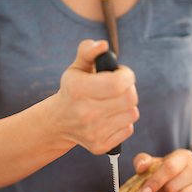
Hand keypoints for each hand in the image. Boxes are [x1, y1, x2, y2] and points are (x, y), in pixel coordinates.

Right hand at [51, 39, 138, 154]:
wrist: (59, 123)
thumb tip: (102, 45)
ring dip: (128, 106)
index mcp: (78, 90)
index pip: (119, 83)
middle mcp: (85, 113)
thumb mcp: (76, 68)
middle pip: (130, 99)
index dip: (127, 76)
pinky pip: (128, 129)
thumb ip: (88, 51)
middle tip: (121, 88)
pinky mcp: (100, 146)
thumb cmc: (73, 90)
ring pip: (132, 114)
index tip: (122, 74)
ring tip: (115, 102)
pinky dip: (124, 121)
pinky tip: (112, 117)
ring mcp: (93, 132)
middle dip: (130, 89)